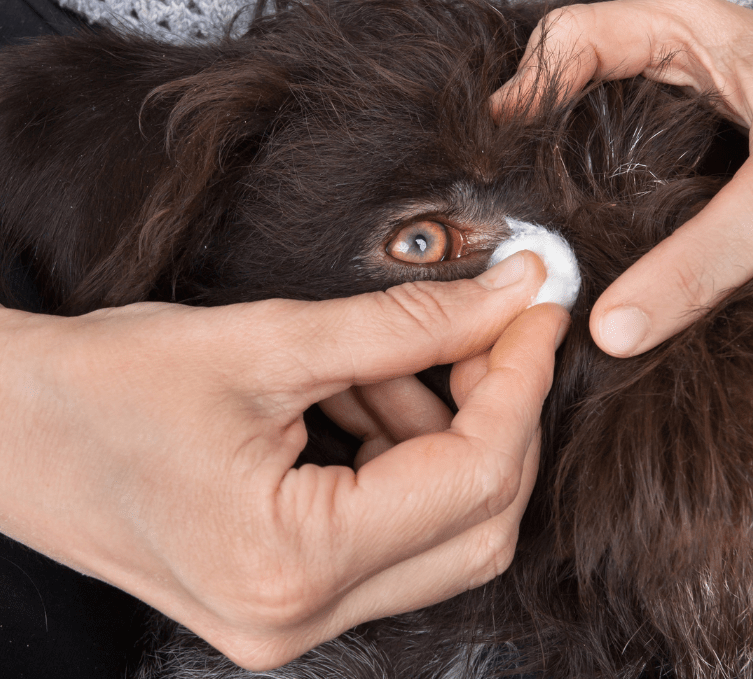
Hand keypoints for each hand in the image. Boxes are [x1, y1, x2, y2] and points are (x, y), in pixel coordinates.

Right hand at [0, 251, 569, 669]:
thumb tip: (511, 296)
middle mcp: (302, 616)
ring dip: (444, 435)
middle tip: (488, 332)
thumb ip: (408, 322)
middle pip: (477, 522)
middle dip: (497, 416)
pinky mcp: (288, 598)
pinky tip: (364, 397)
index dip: (521, 385)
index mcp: (294, 561)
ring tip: (389, 362)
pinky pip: (393, 535)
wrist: (7, 433)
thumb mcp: (268, 340)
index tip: (537, 314)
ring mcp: (295, 619)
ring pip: (444, 533)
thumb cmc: (104, 386)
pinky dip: (403, 460)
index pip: (474, 476)